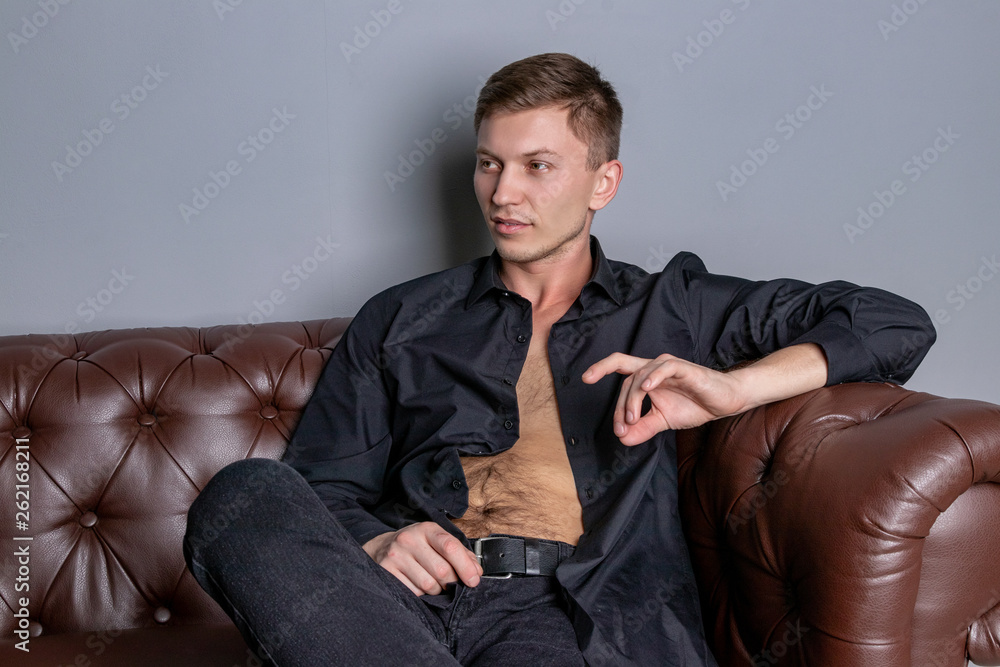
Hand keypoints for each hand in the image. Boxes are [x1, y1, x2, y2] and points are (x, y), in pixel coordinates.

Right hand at [362, 522, 481, 595]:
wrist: (381, 548)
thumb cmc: (417, 546)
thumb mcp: (436, 541)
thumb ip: (459, 553)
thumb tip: (476, 572)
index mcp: (427, 529)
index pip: (450, 546)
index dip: (465, 566)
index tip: (474, 580)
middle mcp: (409, 539)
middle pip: (442, 570)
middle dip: (452, 582)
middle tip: (450, 584)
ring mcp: (396, 556)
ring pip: (429, 585)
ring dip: (436, 590)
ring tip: (433, 583)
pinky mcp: (387, 572)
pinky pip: (413, 592)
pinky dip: (421, 594)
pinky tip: (417, 585)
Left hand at [582, 353, 744, 445]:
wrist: (724, 402)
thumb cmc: (694, 405)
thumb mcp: (663, 421)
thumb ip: (642, 428)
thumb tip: (623, 439)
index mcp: (647, 377)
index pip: (619, 369)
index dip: (601, 371)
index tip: (585, 379)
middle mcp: (654, 368)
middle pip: (626, 376)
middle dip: (620, 404)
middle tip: (623, 426)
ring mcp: (669, 367)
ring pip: (641, 375)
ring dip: (633, 399)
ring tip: (634, 419)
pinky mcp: (685, 369)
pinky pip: (664, 368)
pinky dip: (653, 377)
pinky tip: (646, 388)